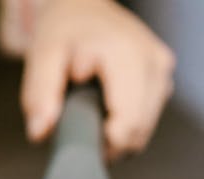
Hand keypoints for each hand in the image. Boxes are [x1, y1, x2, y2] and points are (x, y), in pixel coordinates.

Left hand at [19, 0, 174, 159]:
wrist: (83, 7)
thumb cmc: (64, 29)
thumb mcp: (43, 55)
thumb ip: (40, 93)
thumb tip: (40, 132)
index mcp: (128, 54)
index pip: (128, 123)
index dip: (102, 140)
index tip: (79, 127)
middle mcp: (154, 61)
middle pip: (137, 132)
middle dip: (106, 140)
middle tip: (80, 116)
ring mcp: (163, 68)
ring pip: (143, 131)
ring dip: (115, 132)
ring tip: (92, 106)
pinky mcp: (164, 76)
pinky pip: (147, 120)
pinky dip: (125, 122)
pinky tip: (106, 103)